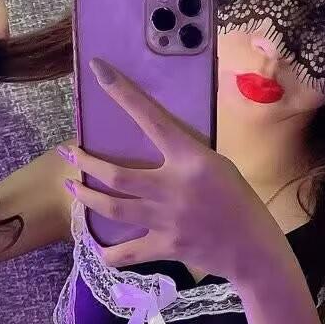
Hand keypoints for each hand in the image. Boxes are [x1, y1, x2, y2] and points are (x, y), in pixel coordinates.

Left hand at [63, 58, 291, 285]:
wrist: (253, 248)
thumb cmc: (238, 200)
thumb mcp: (217, 165)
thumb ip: (185, 155)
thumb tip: (155, 141)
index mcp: (191, 159)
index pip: (151, 119)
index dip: (123, 94)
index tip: (99, 70)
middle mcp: (173, 187)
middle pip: (116, 175)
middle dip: (87, 163)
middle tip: (72, 154)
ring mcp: (166, 220)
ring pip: (113, 208)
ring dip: (86, 197)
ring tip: (73, 186)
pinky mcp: (164, 247)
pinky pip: (127, 253)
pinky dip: (110, 253)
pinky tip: (98, 246)